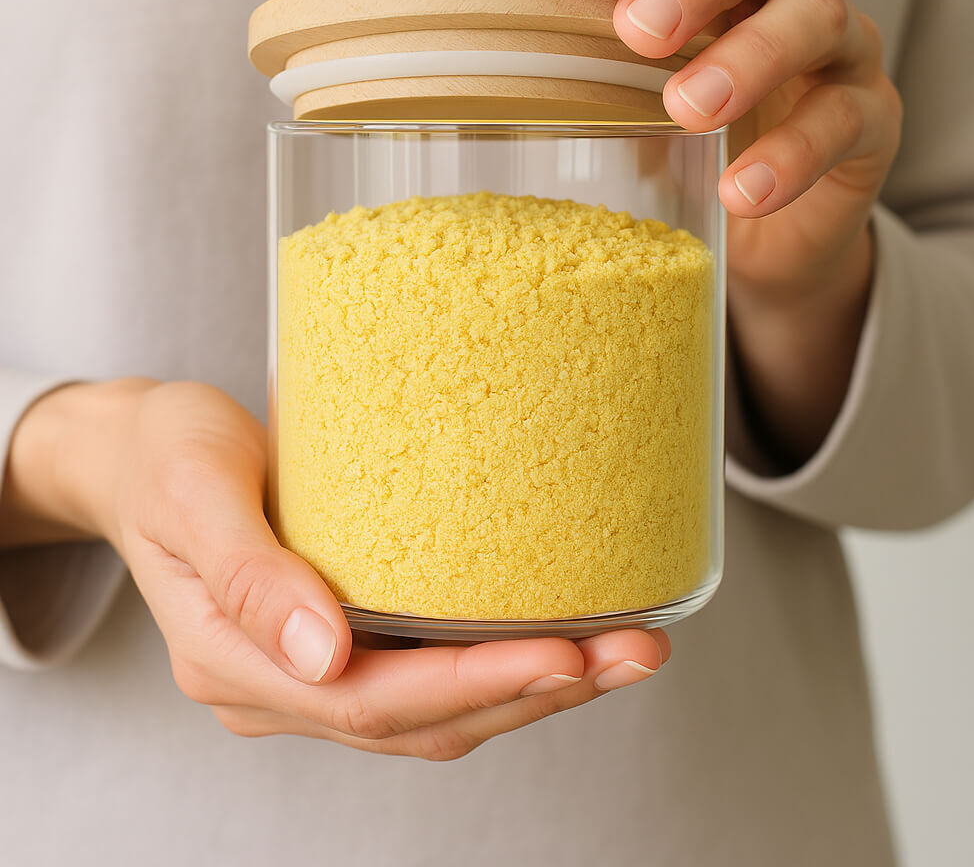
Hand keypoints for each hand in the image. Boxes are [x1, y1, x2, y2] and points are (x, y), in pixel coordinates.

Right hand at [2, 379, 668, 759]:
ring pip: (435, 712)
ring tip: (624, 652)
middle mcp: (279, 685)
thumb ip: (246, 574)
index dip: (475, 685)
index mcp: (234, 661)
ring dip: (534, 688)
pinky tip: (559, 639)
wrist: (140, 453)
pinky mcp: (339, 642)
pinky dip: (499, 667)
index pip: (372, 701)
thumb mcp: (193, 490)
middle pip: (421, 721)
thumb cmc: (165, 454)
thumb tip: (318, 654)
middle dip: (534, 692)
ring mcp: (309, 673)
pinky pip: (428, 677)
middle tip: (632, 653)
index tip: (565, 655)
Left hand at [560, 0, 902, 463]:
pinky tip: (740, 192)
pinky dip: (793, 154)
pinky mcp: (870, 119)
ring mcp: (836, 48)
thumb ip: (583, 74)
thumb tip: (473, 73)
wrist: (766, 233)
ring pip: (813, 17)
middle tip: (640, 32)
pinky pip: (845, 120)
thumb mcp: (630, 105)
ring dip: (747, 57)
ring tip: (689, 109)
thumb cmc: (688, 150)